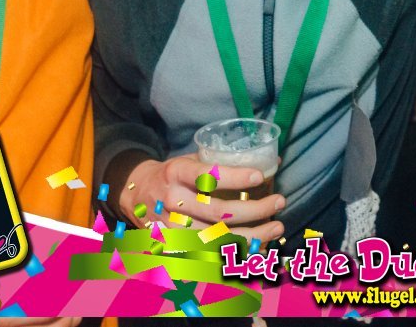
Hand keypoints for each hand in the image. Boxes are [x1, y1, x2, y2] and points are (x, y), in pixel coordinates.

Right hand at [121, 154, 285, 242]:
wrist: (136, 194)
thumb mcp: (191, 160)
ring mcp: (172, 228)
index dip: (234, 177)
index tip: (259, 175)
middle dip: (254, 209)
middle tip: (279, 202)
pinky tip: (257, 248)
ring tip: (276, 227)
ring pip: (217, 238)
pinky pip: (210, 256)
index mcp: (176, 173)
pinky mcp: (174, 248)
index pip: (207, 176)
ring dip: (252, 236)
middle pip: (218, 212)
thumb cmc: (173, 175)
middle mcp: (173, 201)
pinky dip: (235, 254)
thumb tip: (273, 161)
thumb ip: (225, 162)